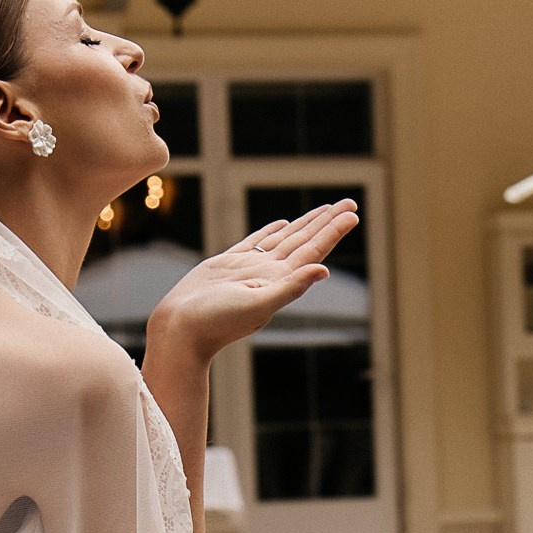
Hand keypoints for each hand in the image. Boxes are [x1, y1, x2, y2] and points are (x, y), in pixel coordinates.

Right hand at [146, 200, 358, 364]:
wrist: (179, 330)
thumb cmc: (215, 322)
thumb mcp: (258, 305)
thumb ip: (291, 288)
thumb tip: (323, 270)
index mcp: (279, 282)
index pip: (313, 250)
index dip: (334, 231)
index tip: (353, 213)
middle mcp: (269, 274)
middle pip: (305, 241)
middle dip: (327, 221)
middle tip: (350, 202)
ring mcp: (250, 269)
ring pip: (285, 239)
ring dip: (305, 224)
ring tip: (324, 210)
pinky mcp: (228, 264)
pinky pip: (256, 242)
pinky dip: (271, 231)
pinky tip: (283, 224)